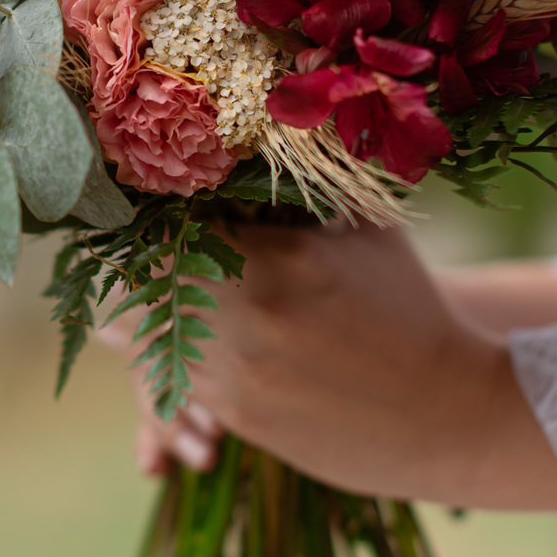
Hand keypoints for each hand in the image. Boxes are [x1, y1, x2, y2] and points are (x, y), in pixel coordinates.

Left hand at [106, 222, 556, 512]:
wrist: (454, 411)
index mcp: (271, 262)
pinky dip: (157, 369)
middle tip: (103, 256)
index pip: (165, 229)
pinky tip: (153, 355)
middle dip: (120, 271)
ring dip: (128, 324)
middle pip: (138, 287)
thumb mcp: (365, 227)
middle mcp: (241, 322)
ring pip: (146, 343)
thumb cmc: (412, 306)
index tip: (122, 200)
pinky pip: (172, 388)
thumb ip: (305, 187)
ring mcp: (235, 378)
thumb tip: (249, 135)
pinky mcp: (238, 421)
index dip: (134, 214)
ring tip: (111, 310)